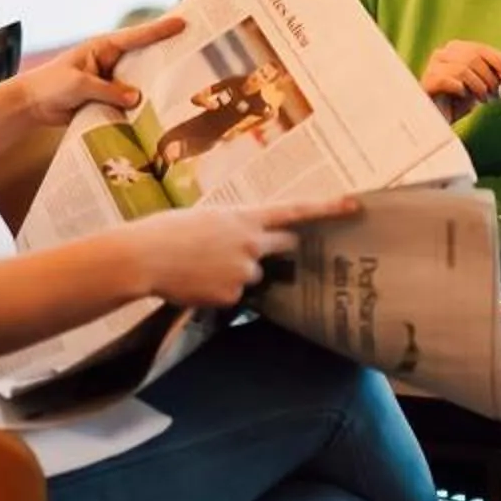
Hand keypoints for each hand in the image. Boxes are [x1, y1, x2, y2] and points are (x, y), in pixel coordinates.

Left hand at [16, 14, 183, 127]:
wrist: (32, 105)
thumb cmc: (50, 85)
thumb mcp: (79, 85)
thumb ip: (108, 90)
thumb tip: (137, 97)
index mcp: (103, 48)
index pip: (136, 37)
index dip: (159, 30)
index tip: (182, 23)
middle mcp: (111, 62)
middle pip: (144, 58)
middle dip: (166, 56)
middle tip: (194, 54)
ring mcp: (111, 81)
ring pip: (139, 82)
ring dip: (155, 86)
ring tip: (183, 86)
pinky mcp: (108, 100)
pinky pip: (129, 102)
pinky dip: (141, 107)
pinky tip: (158, 113)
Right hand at [133, 196, 356, 310]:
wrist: (144, 257)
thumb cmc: (167, 231)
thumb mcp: (206, 218)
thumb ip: (232, 227)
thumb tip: (242, 241)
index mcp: (246, 217)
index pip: (296, 211)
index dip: (329, 208)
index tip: (357, 205)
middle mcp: (252, 243)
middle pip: (285, 246)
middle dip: (276, 249)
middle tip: (250, 247)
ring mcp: (244, 271)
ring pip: (253, 275)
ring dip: (237, 273)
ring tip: (201, 266)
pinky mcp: (232, 296)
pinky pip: (235, 296)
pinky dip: (219, 291)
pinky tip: (196, 283)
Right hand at [420, 41, 500, 119]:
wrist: (436, 123)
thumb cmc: (456, 103)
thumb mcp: (481, 86)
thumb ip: (495, 72)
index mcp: (455, 50)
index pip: (480, 48)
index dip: (499, 60)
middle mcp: (442, 54)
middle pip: (474, 57)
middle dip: (490, 77)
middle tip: (497, 94)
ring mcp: (432, 67)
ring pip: (463, 69)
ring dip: (479, 87)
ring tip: (483, 100)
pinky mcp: (427, 81)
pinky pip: (450, 81)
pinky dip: (462, 90)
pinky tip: (463, 97)